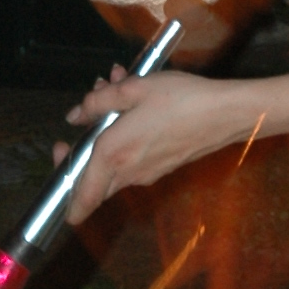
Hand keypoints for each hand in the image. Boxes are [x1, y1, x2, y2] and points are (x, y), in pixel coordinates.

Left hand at [57, 67, 258, 220]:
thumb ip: (98, 102)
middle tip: (80, 125)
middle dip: (82, 155)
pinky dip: (125, 141)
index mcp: (114, 152)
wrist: (226, 113)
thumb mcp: (134, 88)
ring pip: (113, 168)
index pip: (83, 191)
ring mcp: (147, 173)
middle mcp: (128, 170)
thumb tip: (76, 116)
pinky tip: (134, 107)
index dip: (69, 201)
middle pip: (94, 182)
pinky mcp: (163, 168)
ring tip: (111, 92)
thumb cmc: (180, 98)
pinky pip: (132, 162)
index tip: (62, 197)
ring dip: (105, 139)